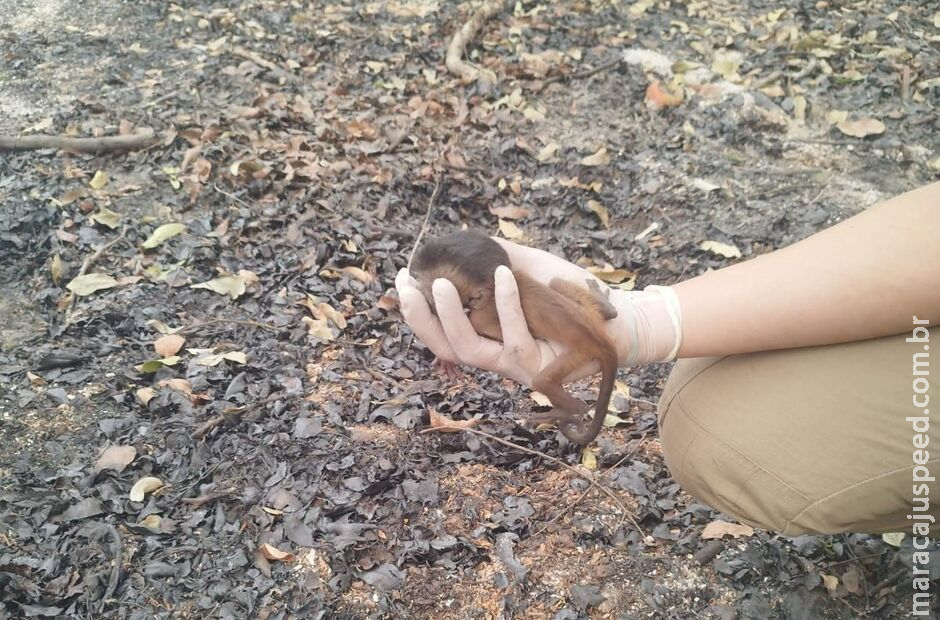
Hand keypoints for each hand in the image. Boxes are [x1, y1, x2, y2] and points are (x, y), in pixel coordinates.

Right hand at [395, 237, 681, 385]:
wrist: (619, 319)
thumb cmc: (572, 297)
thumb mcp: (528, 273)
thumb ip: (496, 262)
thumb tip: (459, 243)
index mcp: (490, 339)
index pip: (442, 335)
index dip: (418, 314)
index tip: (402, 281)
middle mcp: (499, 358)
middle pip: (446, 348)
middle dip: (420, 318)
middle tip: (408, 285)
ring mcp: (518, 367)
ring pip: (470, 350)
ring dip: (451, 316)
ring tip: (441, 283)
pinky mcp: (541, 369)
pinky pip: (514, 338)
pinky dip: (505, 303)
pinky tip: (501, 275)